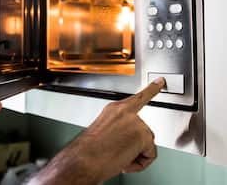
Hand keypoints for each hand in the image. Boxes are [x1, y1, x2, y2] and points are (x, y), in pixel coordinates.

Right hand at [29, 77, 164, 184]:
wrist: (83, 159)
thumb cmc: (89, 149)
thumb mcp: (104, 132)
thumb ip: (119, 128)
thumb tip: (128, 139)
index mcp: (114, 109)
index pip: (138, 97)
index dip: (152, 89)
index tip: (161, 81)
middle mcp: (125, 111)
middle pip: (144, 130)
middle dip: (136, 144)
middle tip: (119, 151)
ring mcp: (135, 121)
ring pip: (147, 143)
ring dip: (136, 154)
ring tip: (118, 156)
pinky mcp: (142, 133)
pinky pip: (150, 154)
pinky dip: (140, 162)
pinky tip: (125, 160)